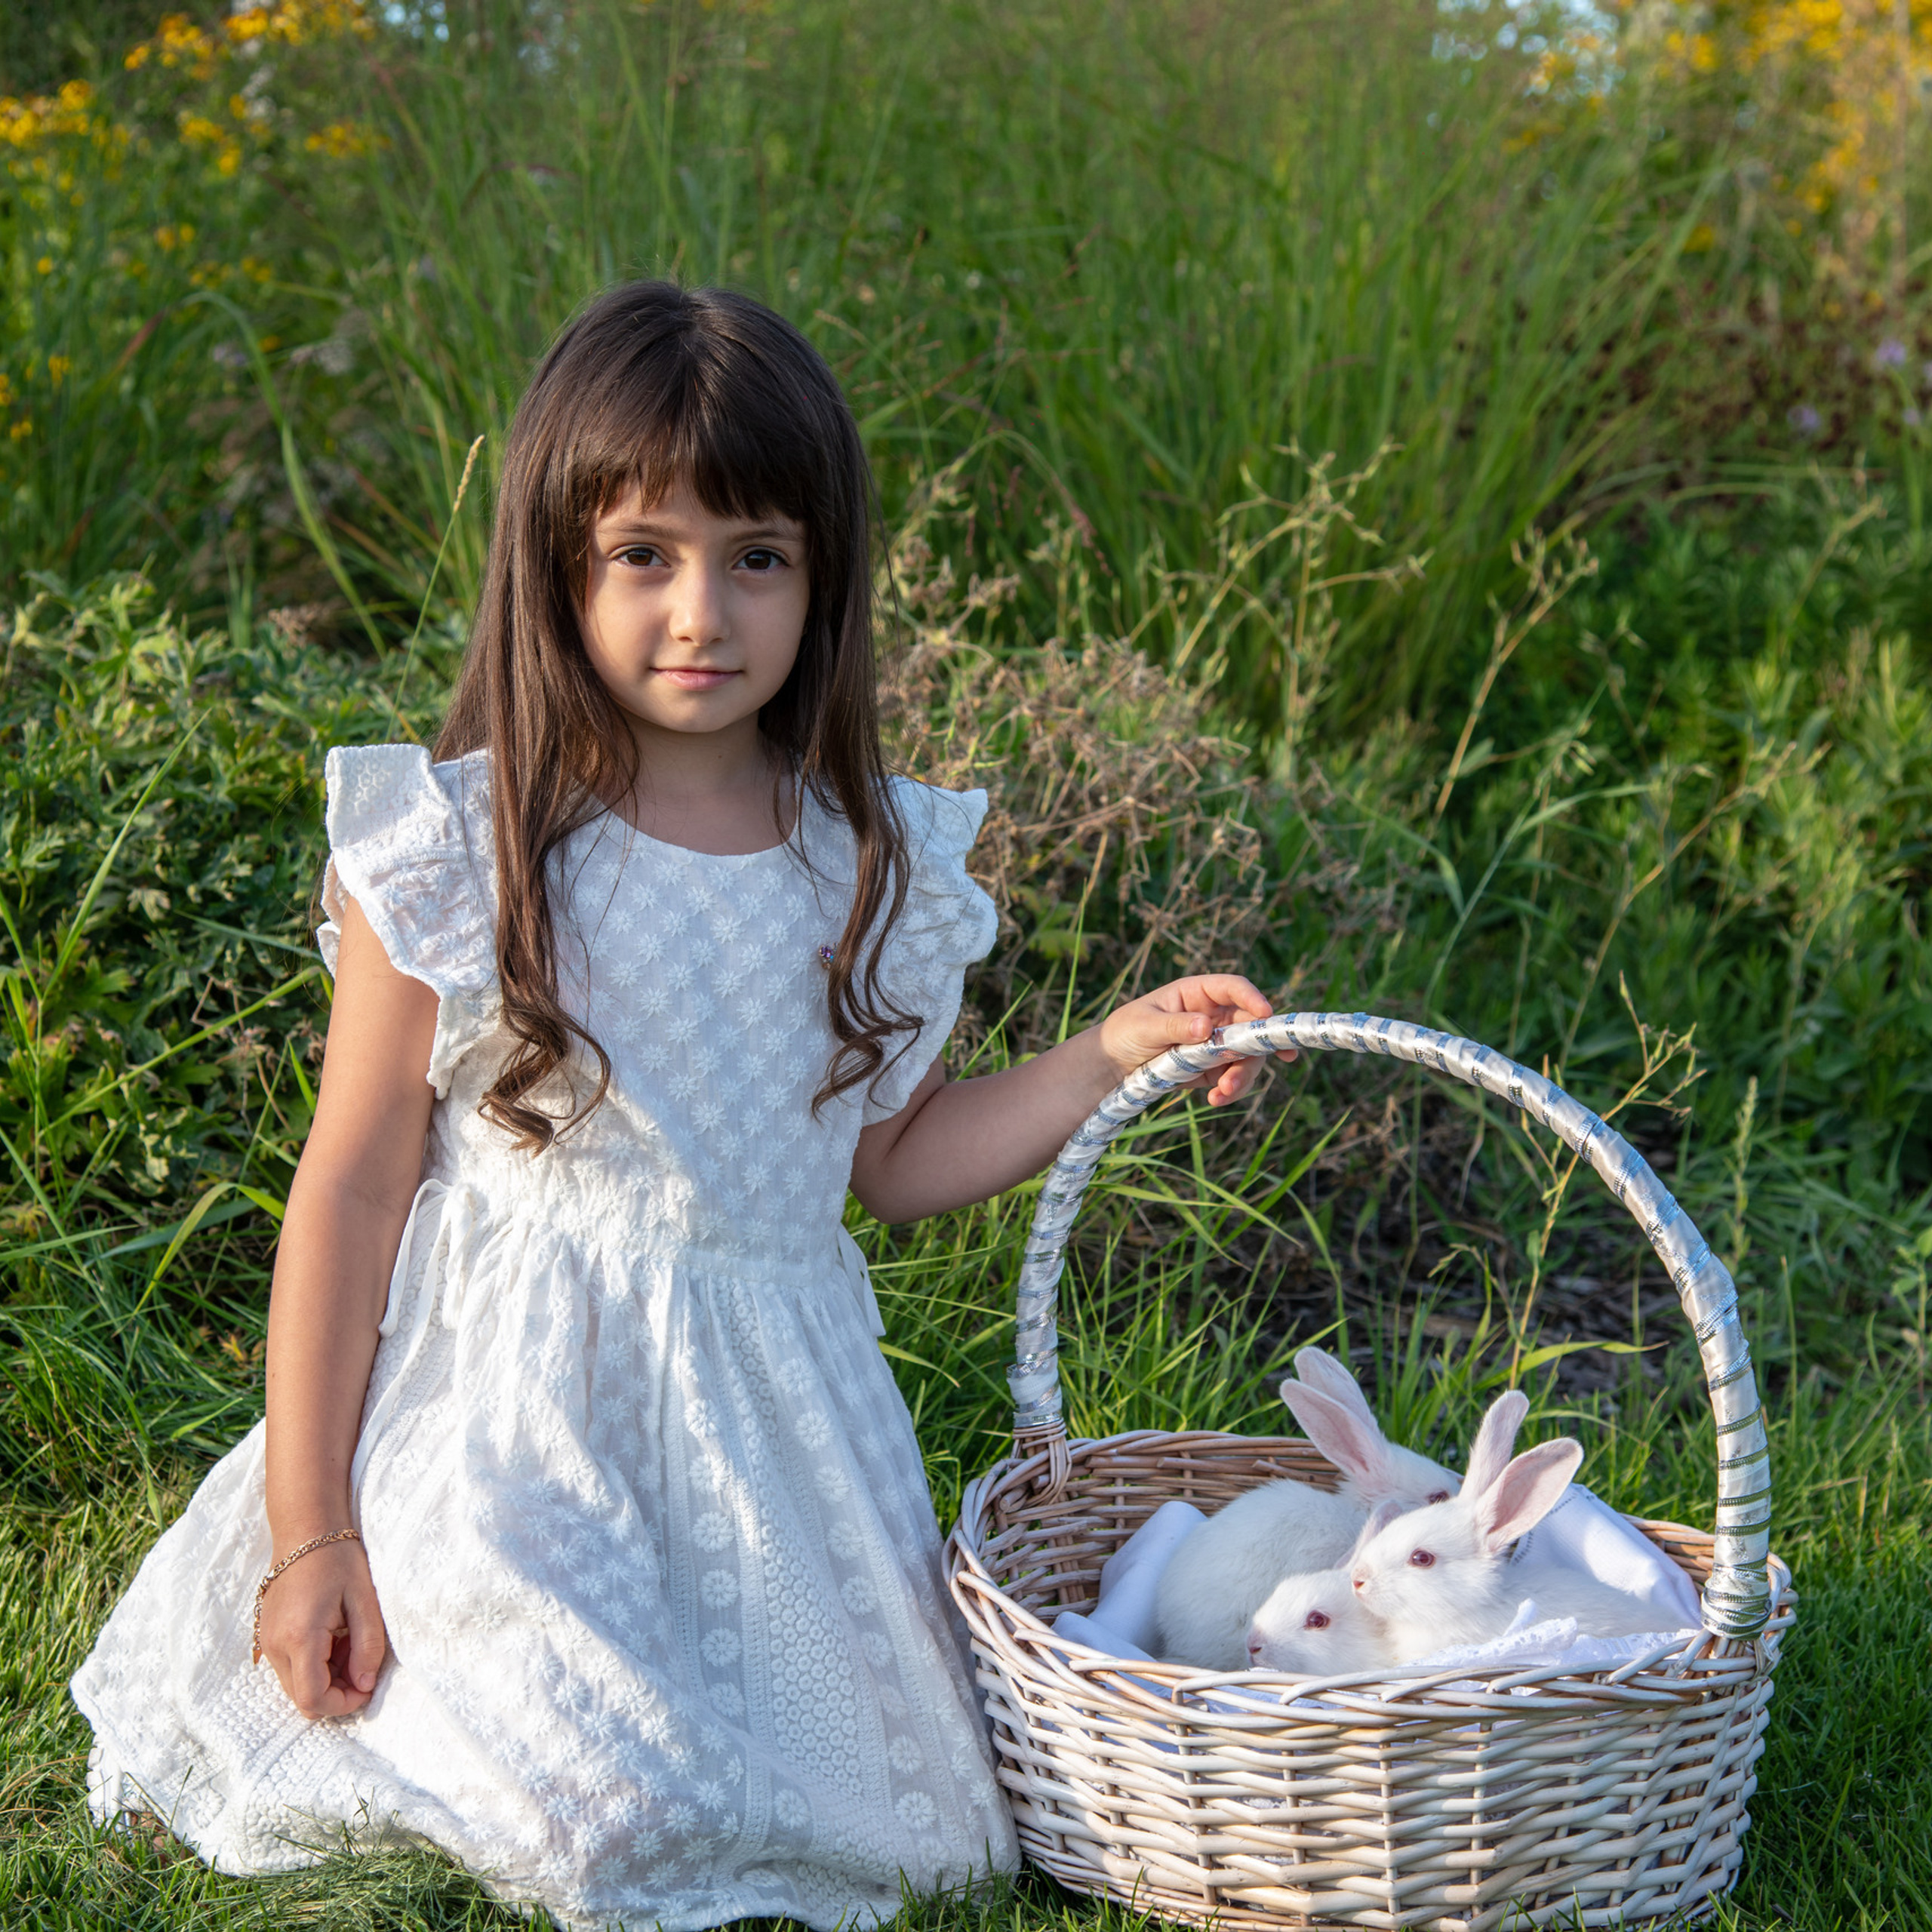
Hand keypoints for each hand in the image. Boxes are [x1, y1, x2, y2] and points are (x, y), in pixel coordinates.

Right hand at [257, 1538, 388, 1718]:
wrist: (305, 1530)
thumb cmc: (338, 1559)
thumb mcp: (365, 1600)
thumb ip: (368, 1645)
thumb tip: (366, 1685)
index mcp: (300, 1637)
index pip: (313, 1698)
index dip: (343, 1704)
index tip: (367, 1687)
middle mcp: (275, 1645)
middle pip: (302, 1699)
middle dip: (336, 1692)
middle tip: (362, 1662)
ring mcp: (267, 1641)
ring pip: (295, 1685)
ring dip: (326, 1678)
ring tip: (350, 1642)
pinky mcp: (267, 1636)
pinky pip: (289, 1668)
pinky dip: (313, 1665)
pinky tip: (334, 1637)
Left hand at [1095, 974, 1295, 1106]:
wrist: (1113, 1064)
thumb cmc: (1125, 1031)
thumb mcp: (1145, 1026)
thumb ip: (1175, 1025)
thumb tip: (1206, 1026)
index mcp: (1197, 993)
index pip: (1232, 988)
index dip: (1253, 997)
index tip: (1266, 1014)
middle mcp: (1213, 1016)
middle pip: (1249, 1026)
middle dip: (1257, 1047)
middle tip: (1248, 1067)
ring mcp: (1215, 1043)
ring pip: (1247, 1055)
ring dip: (1243, 1074)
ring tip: (1224, 1091)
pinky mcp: (1212, 1068)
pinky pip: (1233, 1077)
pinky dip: (1231, 1089)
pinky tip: (1216, 1098)